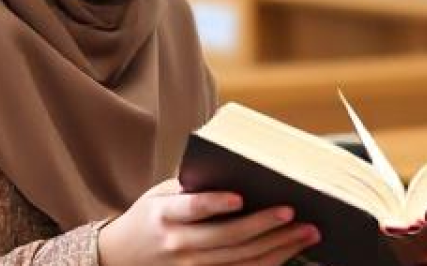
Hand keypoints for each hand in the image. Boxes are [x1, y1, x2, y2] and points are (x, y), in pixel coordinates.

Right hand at [97, 178, 318, 265]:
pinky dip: (268, 263)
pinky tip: (291, 250)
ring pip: (241, 260)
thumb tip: (241, 169)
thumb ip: (193, 186)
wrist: (119, 258)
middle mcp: (178, 245)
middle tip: (294, 212)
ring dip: (279, 246)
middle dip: (264, 225)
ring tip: (307, 231)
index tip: (240, 197)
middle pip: (227, 238)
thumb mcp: (160, 195)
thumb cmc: (149, 218)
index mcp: (165, 215)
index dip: (214, 204)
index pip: (192, 209)